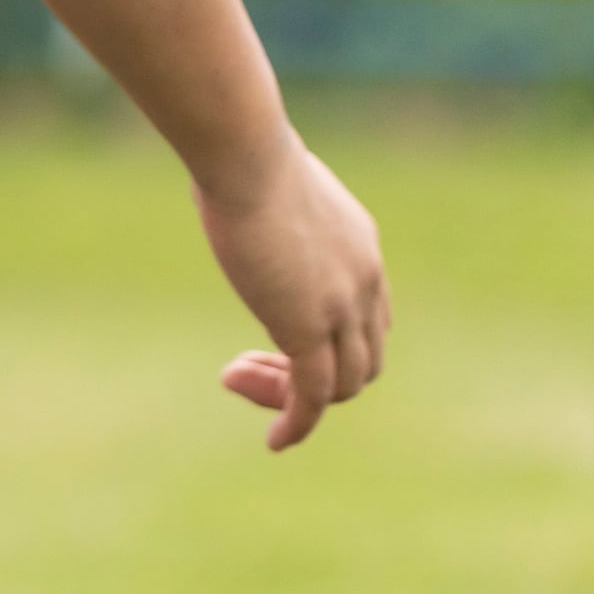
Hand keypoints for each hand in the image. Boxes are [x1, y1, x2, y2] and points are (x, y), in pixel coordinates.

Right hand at [195, 140, 390, 451]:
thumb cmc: (239, 152)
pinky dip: (297, 424)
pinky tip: (275, 441)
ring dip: (289, 394)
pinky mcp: (308, 327)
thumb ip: (262, 200)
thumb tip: (226, 179)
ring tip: (236, 379)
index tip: (269, 340)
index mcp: (361, 248)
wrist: (246, 155)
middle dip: (308, 374)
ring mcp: (342, 307)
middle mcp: (365, 282)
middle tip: (243, 363)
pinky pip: (313, 396)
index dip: (327, 343)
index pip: (368, 320)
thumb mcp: (265, 180)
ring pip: (340, 384)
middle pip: (362, 359)